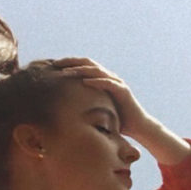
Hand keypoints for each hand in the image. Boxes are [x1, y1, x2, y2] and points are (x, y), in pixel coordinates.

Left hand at [53, 57, 190, 164]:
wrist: (138, 127)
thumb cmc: (117, 120)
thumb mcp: (97, 111)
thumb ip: (84, 106)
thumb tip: (63, 110)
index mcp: (102, 80)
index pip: (83, 67)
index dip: (69, 64)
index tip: (53, 66)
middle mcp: (109, 77)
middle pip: (88, 63)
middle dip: (71, 62)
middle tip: (55, 64)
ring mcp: (117, 83)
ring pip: (97, 71)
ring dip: (81, 70)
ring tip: (66, 72)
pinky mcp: (123, 91)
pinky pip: (108, 83)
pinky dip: (97, 81)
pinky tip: (85, 82)